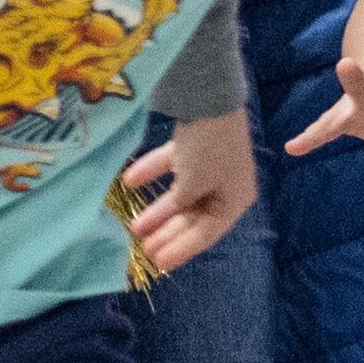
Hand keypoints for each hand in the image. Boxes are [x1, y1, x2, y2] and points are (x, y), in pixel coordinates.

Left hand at [120, 111, 255, 275]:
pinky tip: (128, 181)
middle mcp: (226, 185)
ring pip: (181, 195)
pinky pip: (172, 166)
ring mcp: (210, 165)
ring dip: (157, 210)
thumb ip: (175, 209)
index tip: (157, 264)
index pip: (206, 234)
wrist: (209, 98)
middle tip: (143, 250)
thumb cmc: (207, 150)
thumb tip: (155, 226)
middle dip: (167, 233)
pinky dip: (152, 173)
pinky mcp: (193, 146)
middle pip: (193, 217)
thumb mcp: (192, 187)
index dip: (181, 250)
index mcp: (235, 200)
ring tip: (134, 227)